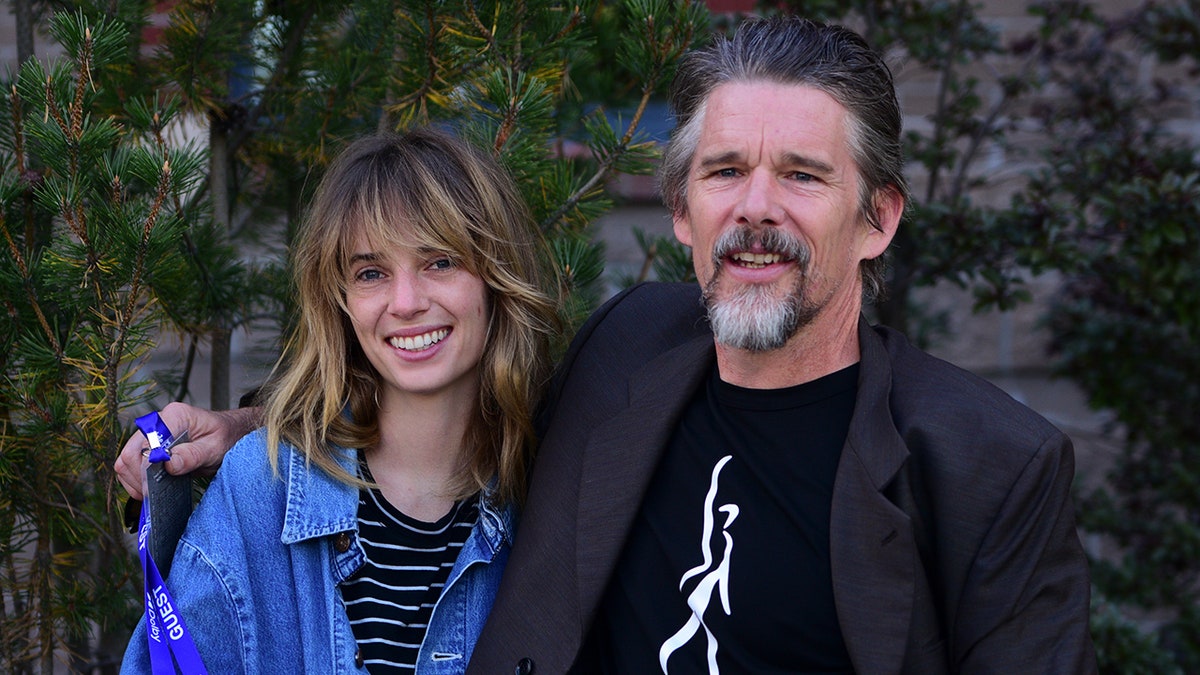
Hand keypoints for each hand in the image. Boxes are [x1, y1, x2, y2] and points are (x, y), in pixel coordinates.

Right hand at [115, 401, 261, 499]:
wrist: (231, 435)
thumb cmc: (226, 437)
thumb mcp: (216, 447)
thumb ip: (193, 455)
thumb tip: (168, 465)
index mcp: (175, 416)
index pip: (148, 442)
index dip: (146, 466)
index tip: (151, 488)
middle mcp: (159, 422)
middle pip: (131, 451)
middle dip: (137, 476)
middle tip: (151, 495)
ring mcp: (152, 435)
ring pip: (126, 460)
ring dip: (134, 481)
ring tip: (151, 495)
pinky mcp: (150, 448)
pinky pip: (132, 466)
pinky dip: (136, 481)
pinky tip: (150, 491)